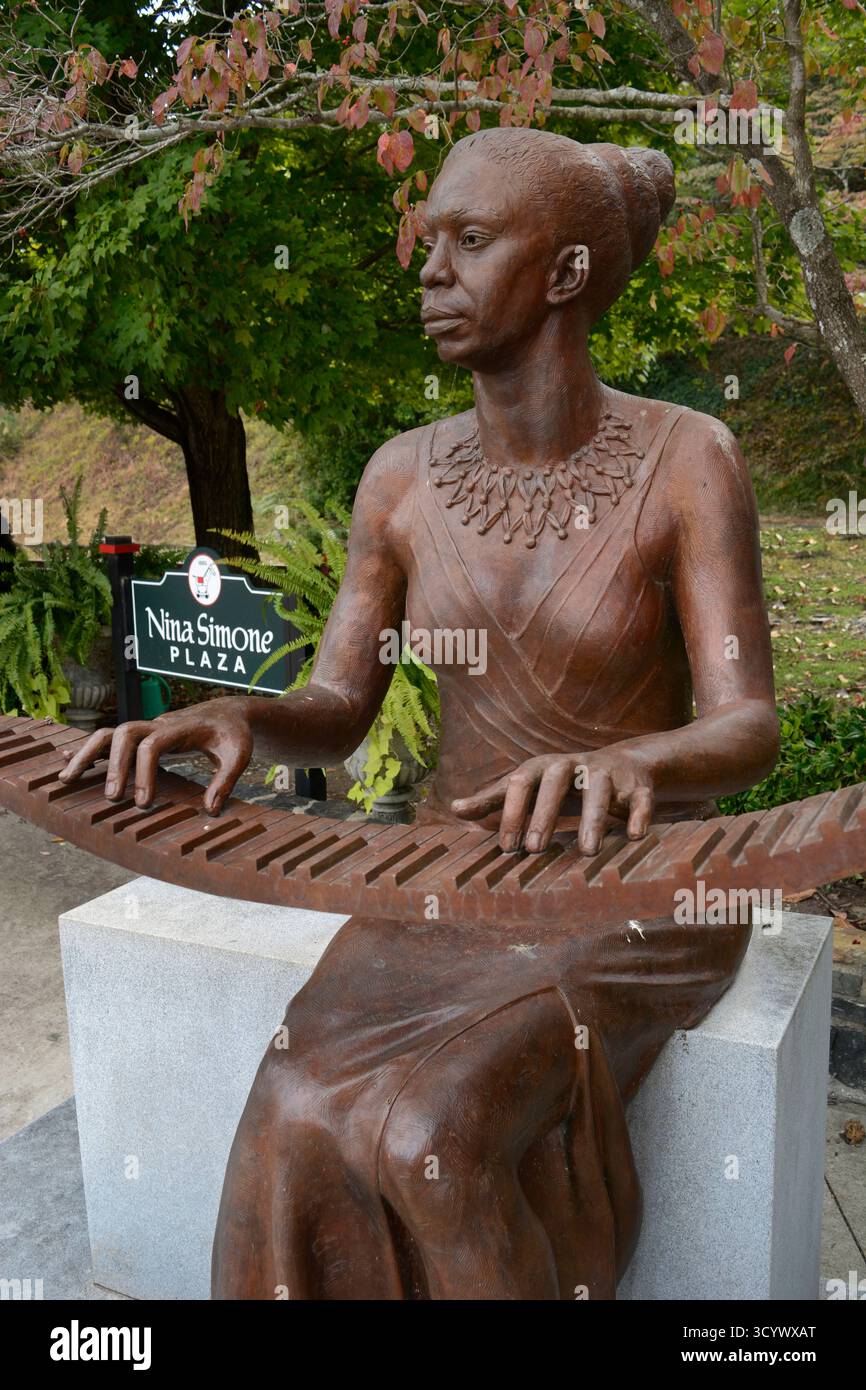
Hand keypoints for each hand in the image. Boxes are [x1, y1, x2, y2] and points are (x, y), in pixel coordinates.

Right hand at [57, 697, 254, 816]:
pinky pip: (109, 741)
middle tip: (112, 798)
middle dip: (113, 765)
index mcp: (181, 728)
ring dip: (86, 754)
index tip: (144, 803)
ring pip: (108, 734)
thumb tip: (210, 810)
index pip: (153, 744)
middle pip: (124, 733)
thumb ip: (226, 780)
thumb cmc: (234, 734)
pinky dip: (88, 752)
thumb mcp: (239, 755)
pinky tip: (67, 766)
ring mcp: (146, 729)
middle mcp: (158, 724)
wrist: (228, 712)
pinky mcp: (141, 737)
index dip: (144, 772)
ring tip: (66, 780)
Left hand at [451, 747, 655, 855]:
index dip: (512, 813)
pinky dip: (638, 814)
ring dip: (593, 818)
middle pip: (556, 781)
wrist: (621, 765)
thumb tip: (453, 808)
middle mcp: (574, 765)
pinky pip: (639, 797)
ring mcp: (607, 772)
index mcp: (543, 767)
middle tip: (535, 849)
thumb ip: (494, 798)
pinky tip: (635, 836)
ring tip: (586, 851)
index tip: (505, 846)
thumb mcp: (528, 786)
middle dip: (545, 814)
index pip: (520, 783)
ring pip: (598, 789)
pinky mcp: (637, 784)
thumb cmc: (562, 783)